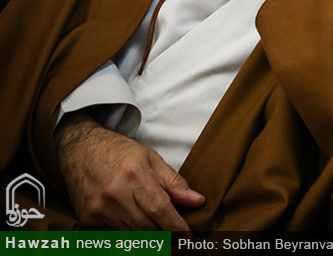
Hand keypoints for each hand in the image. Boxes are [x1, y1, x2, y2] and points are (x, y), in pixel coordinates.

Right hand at [55, 111, 204, 230]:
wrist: (79, 149)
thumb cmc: (119, 152)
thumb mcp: (152, 159)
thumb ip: (175, 183)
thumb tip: (197, 201)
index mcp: (135, 175)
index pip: (160, 209)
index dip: (176, 227)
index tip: (188, 238)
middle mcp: (114, 194)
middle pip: (146, 228)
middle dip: (164, 236)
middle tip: (178, 239)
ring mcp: (98, 209)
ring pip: (131, 235)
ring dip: (148, 237)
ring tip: (160, 231)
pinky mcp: (87, 218)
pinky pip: (115, 234)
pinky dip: (129, 234)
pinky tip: (137, 227)